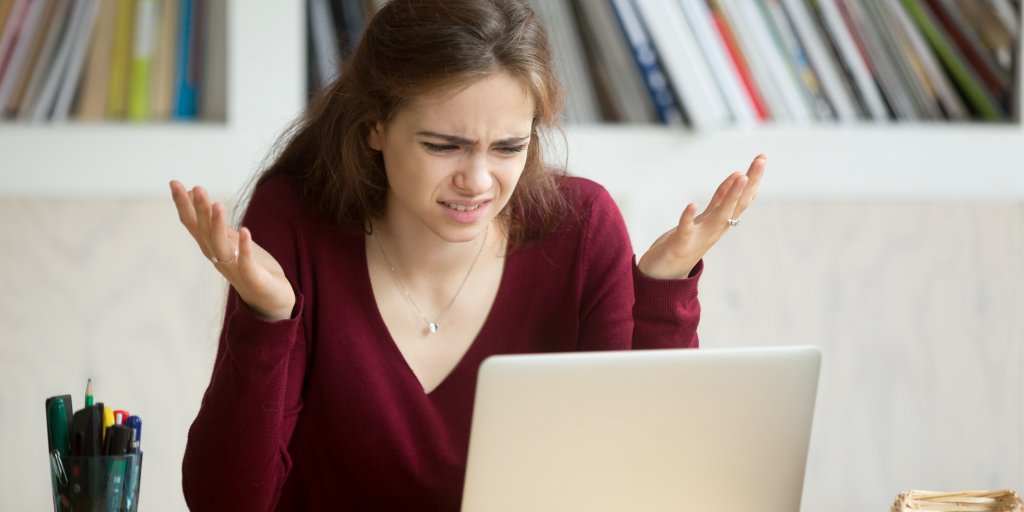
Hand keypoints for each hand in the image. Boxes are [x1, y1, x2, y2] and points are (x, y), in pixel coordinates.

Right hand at [170, 180, 295, 320]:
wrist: (271, 299)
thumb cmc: (250, 267)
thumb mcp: (230, 240)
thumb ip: (213, 222)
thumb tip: (195, 195)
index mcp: (212, 247)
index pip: (193, 224)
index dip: (184, 205)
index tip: (175, 183)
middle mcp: (218, 258)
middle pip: (204, 232)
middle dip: (200, 210)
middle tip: (197, 188)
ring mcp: (234, 269)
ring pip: (221, 246)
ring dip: (217, 226)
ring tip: (217, 204)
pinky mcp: (253, 278)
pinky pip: (246, 262)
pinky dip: (244, 247)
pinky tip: (244, 231)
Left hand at [637, 154, 764, 278]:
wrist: (663, 277)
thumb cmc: (685, 244)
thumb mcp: (705, 219)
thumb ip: (720, 200)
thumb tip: (737, 175)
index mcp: (720, 223)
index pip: (742, 199)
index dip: (753, 180)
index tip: (762, 158)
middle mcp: (715, 230)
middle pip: (737, 204)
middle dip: (750, 182)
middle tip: (761, 160)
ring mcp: (699, 237)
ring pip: (719, 215)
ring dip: (730, 196)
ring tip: (740, 176)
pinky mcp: (680, 244)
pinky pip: (686, 229)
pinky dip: (688, 217)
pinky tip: (692, 204)